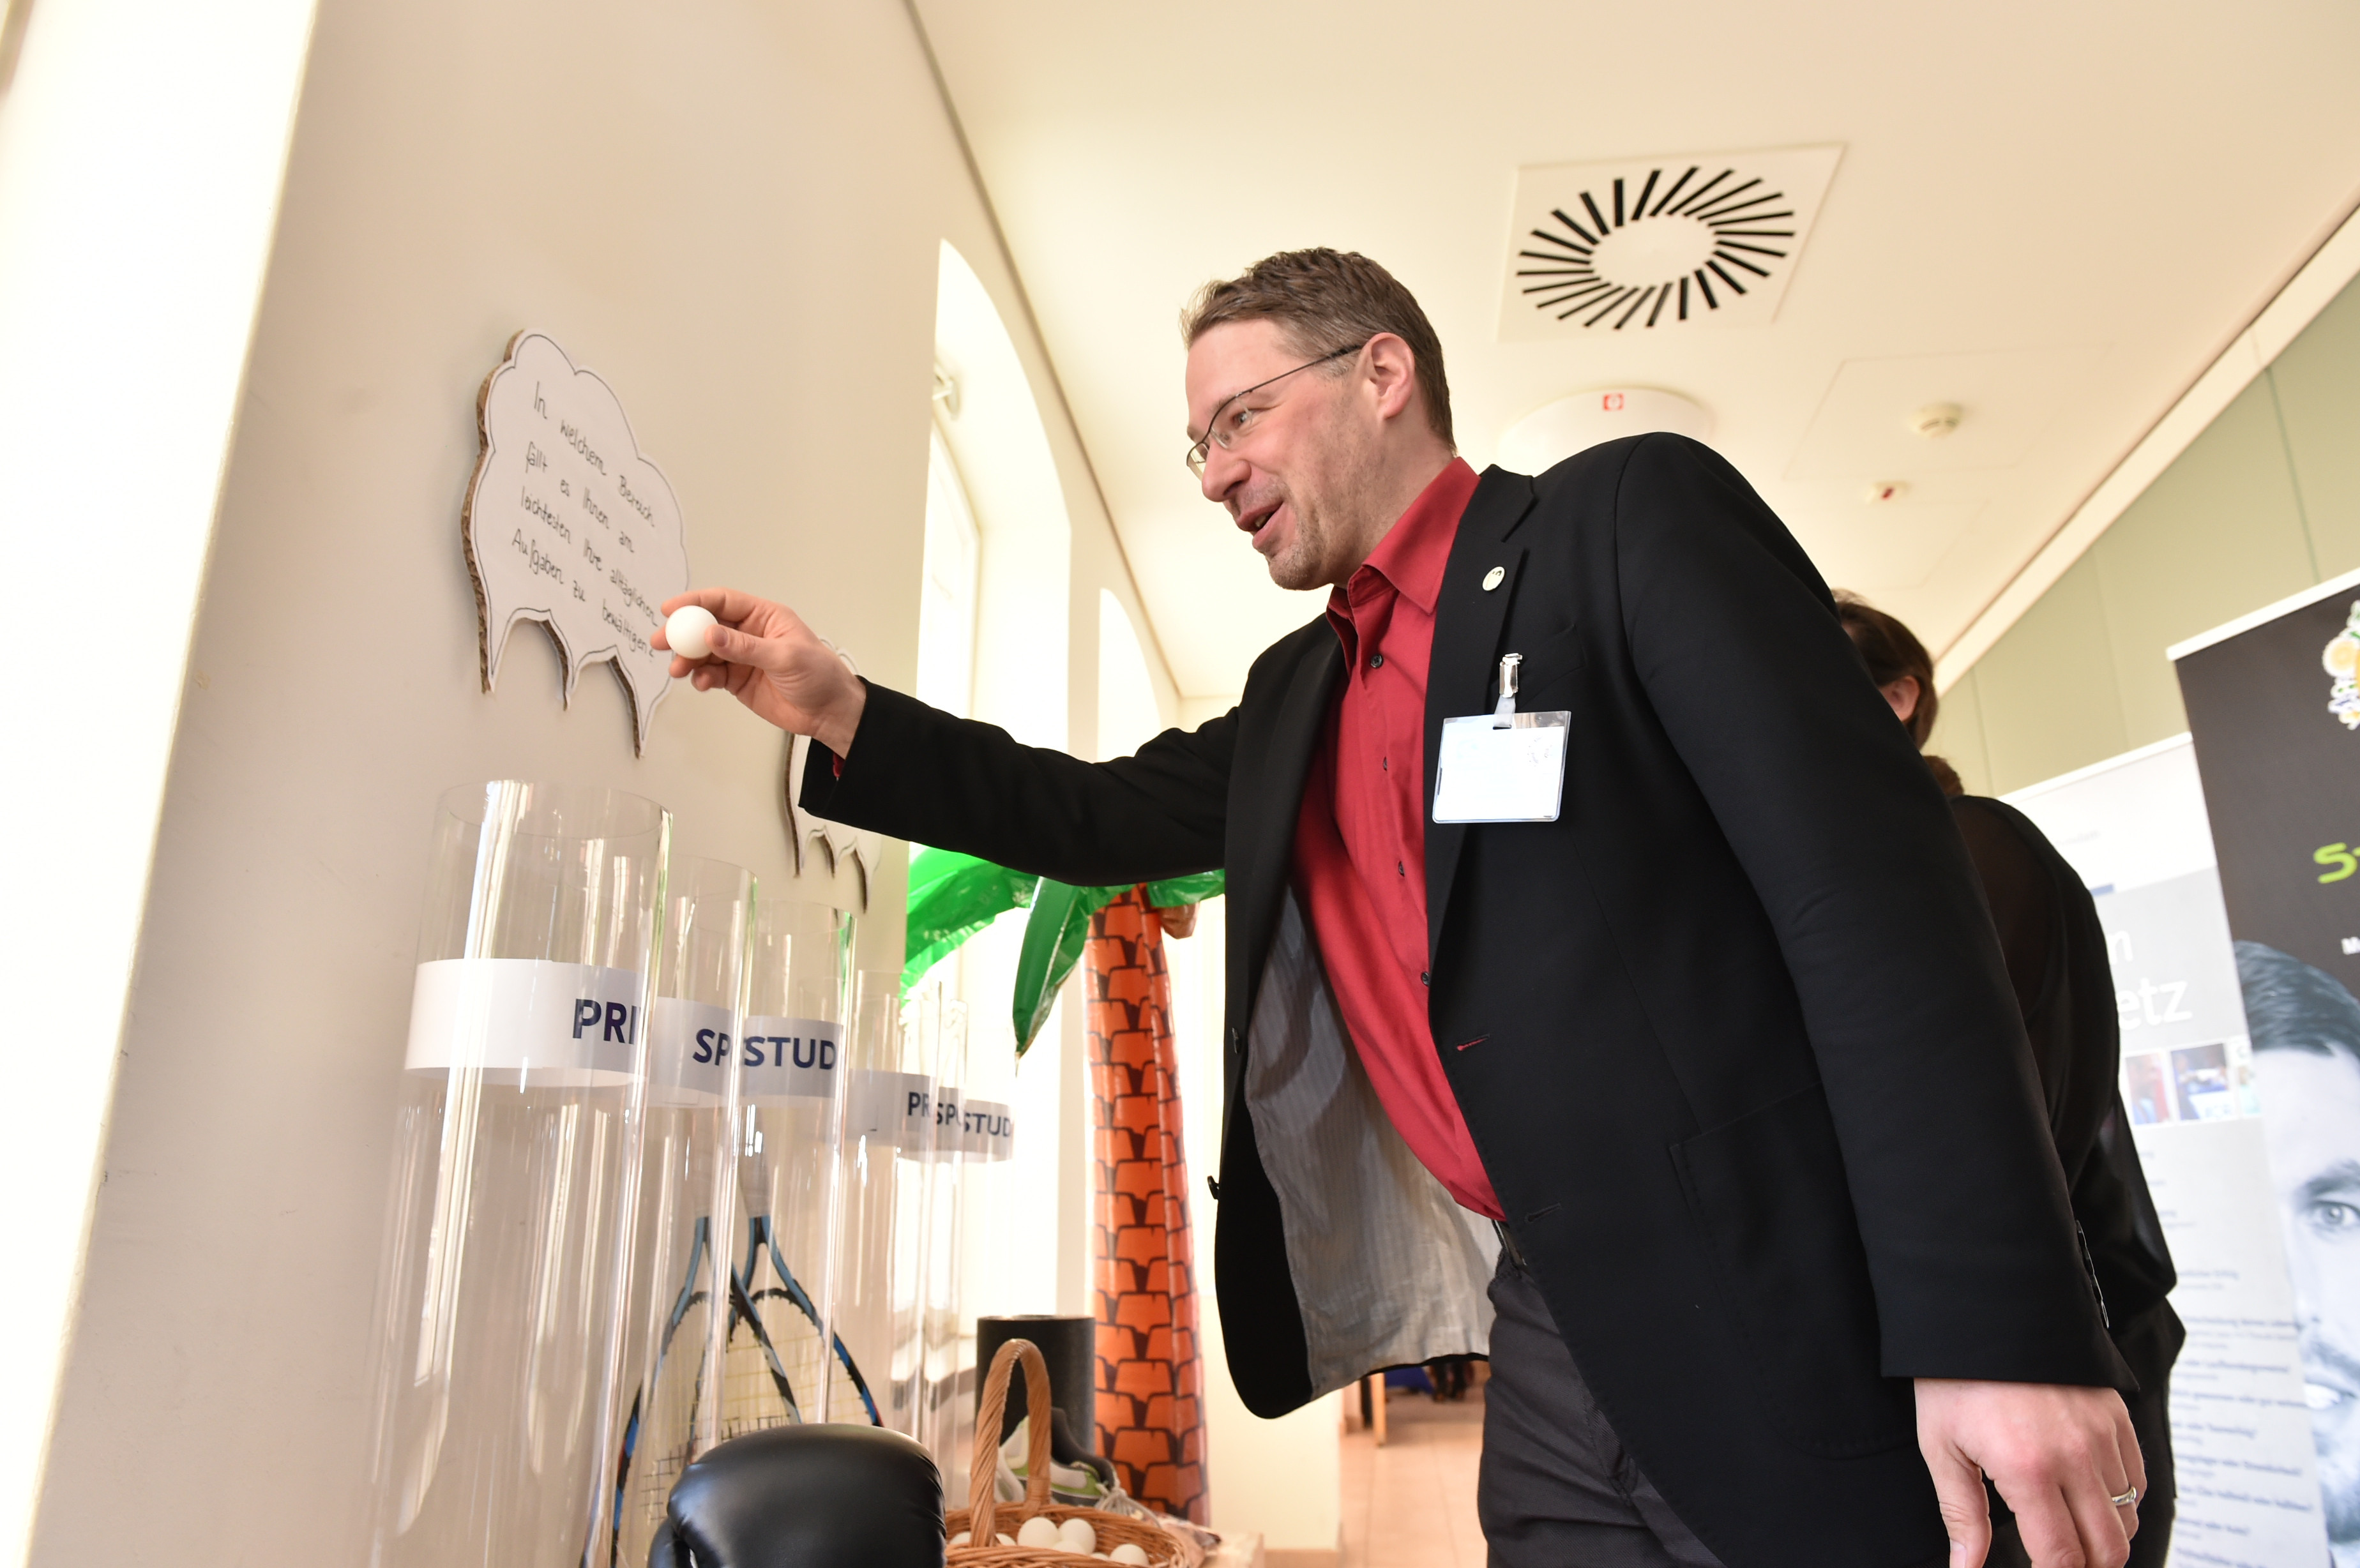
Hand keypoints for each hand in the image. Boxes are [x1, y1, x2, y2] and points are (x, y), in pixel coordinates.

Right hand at [655, 587, 866, 753]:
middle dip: (682, 633)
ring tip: (679, 670)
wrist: (829, 712)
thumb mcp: (785, 657)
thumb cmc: (820, 676)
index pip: (723, 601)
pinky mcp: (737, 680)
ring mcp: (741, 657)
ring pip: (704, 652)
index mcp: (764, 616)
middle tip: (661, 641)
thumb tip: (711, 635)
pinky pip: (711, 674)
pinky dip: (701, 677)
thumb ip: (746, 647)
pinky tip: (702, 683)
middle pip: (706, 626)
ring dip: (688, 659)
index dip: (695, 602)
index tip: (671, 609)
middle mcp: (749, 633)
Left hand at [1916, 1378, 2143, 1567]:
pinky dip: (2120, 1501)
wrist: (1982, 1310)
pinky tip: (2086, 1496)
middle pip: (2108, 1548)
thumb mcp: (1942, 1448)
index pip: (2062, 1555)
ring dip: (2104, 1535)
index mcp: (2028, 1468)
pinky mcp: (2117, 1416)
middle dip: (2086, 1565)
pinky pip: (2138, 1480)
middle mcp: (2076, 1455)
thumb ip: (1962, 1516)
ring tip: (2069, 1529)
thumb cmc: (1953, 1378)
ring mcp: (2103, 1435)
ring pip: (2128, 1517)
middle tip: (2057, 1558)